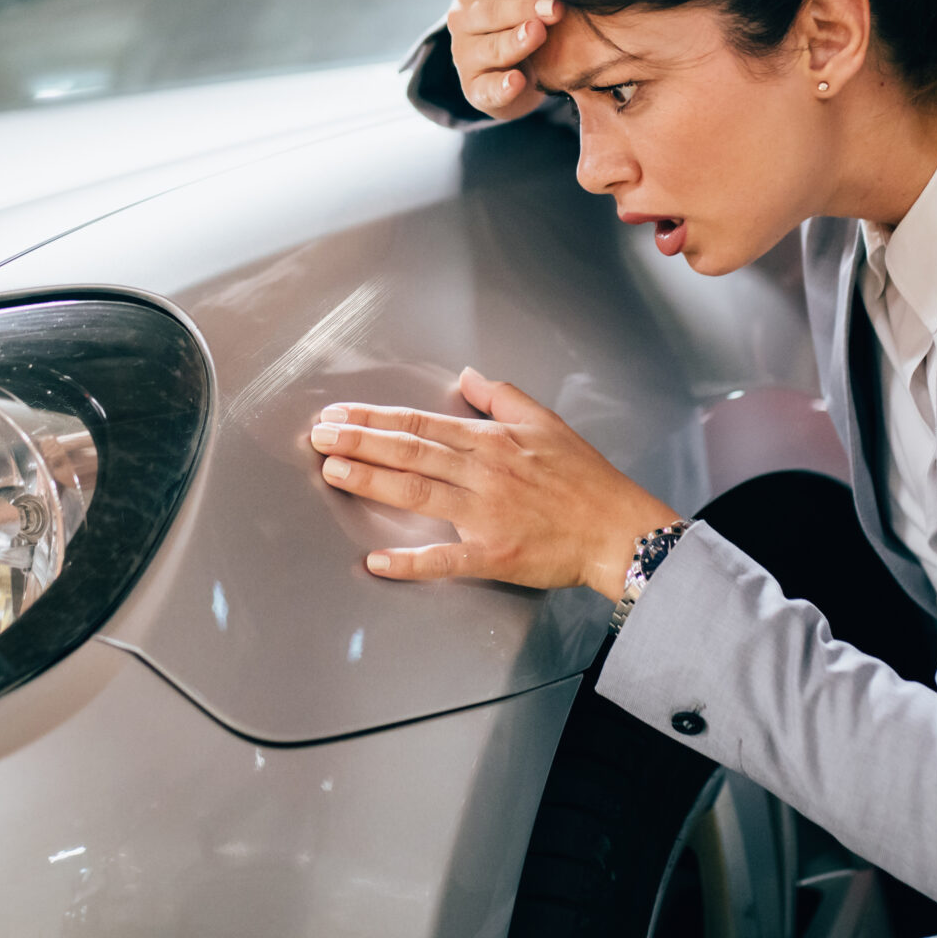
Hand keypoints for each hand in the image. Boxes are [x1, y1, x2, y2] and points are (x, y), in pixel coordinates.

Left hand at [310, 367, 679, 598]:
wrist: (617, 528)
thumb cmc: (585, 479)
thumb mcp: (546, 422)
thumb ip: (502, 397)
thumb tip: (469, 376)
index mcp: (491, 442)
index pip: (421, 424)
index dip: (375, 418)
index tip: (339, 414)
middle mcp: (483, 473)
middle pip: (410, 451)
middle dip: (360, 441)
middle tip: (319, 434)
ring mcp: (485, 514)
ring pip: (419, 492)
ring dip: (373, 480)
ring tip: (334, 471)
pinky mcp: (493, 554)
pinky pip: (444, 560)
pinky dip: (410, 561)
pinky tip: (377, 560)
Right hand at [447, 0, 558, 121]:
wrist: (524, 66)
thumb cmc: (528, 16)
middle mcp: (462, 19)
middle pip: (490, 11)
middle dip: (524, 8)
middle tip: (556, 8)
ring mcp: (465, 56)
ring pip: (490, 49)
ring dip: (515, 42)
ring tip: (538, 34)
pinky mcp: (475, 89)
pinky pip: (487, 89)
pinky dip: (502, 87)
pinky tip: (517, 82)